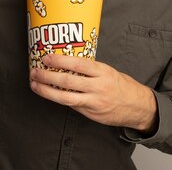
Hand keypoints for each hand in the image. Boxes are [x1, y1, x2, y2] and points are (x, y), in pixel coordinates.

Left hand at [29, 54, 157, 132]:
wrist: (137, 107)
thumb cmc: (121, 86)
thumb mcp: (109, 71)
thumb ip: (90, 69)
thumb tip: (67, 62)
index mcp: (103, 72)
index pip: (79, 64)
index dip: (61, 60)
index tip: (46, 57)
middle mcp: (98, 87)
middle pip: (68, 81)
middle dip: (47, 76)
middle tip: (35, 71)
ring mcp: (93, 102)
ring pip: (65, 97)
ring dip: (46, 90)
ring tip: (35, 84)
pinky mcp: (90, 113)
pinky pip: (71, 105)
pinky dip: (58, 98)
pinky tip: (48, 93)